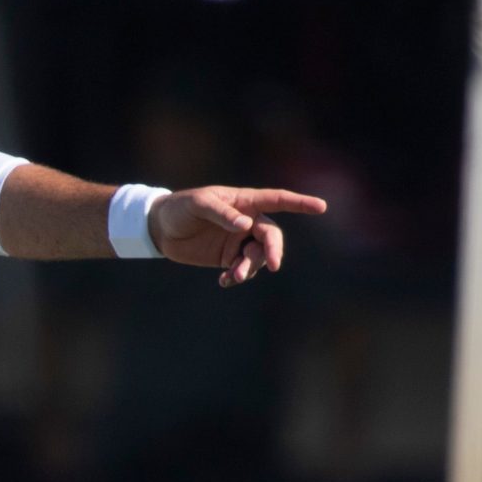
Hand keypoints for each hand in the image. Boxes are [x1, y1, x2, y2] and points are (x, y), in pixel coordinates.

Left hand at [148, 186, 327, 287]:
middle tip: (273, 266)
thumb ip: (221, 213)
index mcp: (244, 201)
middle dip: (274, 250)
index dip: (299, 203)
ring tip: (231, 277)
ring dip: (249, 268)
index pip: (277, 200)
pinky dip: (236, 277)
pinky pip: (242, 269)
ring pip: (257, 257)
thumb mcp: (197, 205)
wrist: (160, 228)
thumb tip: (245, 225)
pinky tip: (224, 281)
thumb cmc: (180, 207)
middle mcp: (247, 221)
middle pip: (271, 236)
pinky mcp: (228, 258)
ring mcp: (238, 241)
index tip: (321, 207)